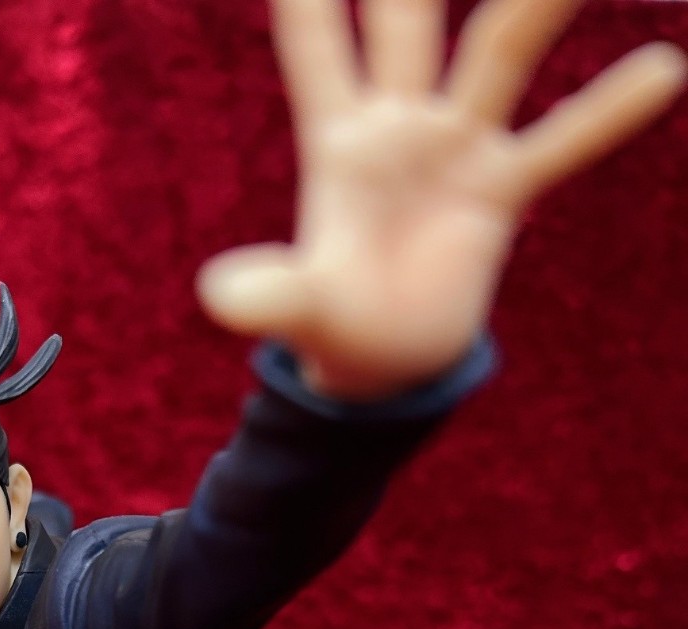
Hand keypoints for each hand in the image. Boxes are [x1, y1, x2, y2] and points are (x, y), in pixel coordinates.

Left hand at [197, 0, 686, 398]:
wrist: (386, 362)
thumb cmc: (333, 323)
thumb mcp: (298, 311)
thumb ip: (267, 297)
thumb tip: (217, 296)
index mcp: (336, 139)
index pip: (313, 40)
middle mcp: (399, 125)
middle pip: (407, 16)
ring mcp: (454, 149)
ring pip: (497, 53)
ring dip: (532, 4)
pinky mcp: (499, 192)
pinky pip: (559, 141)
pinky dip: (605, 114)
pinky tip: (661, 69)